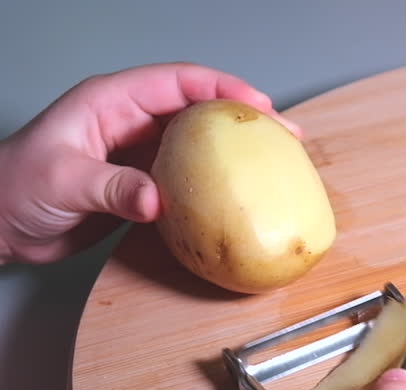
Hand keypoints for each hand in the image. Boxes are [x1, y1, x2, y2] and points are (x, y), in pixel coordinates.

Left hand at [0, 62, 299, 263]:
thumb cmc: (13, 188)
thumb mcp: (63, 182)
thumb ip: (113, 188)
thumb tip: (160, 200)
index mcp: (111, 102)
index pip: (177, 83)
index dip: (222, 88)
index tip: (259, 106)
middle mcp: (130, 121)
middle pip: (199, 109)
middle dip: (244, 119)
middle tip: (288, 136)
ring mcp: (138, 153)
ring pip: (199, 144)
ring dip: (237, 153)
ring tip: (278, 164)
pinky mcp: (142, 185)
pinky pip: (189, 178)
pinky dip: (218, 184)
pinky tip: (242, 196)